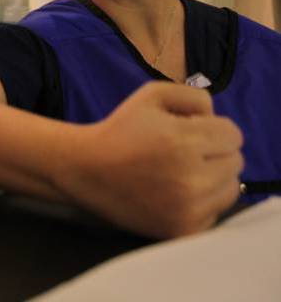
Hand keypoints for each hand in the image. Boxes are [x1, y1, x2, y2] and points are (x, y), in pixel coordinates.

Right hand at [56, 83, 243, 239]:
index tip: (195, 129)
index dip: (216, 128)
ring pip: (230, 189)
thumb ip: (193, 97)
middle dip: (217, 151)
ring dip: (215, 177)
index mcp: (183, 141)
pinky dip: (203, 201)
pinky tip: (179, 191)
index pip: (233, 135)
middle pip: (236, 162)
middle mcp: (191, 178)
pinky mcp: (183, 230)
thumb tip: (217, 119)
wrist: (88, 170)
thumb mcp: (153, 94)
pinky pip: (215, 212)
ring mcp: (188, 209)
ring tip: (186, 170)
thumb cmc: (123, 128)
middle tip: (188, 150)